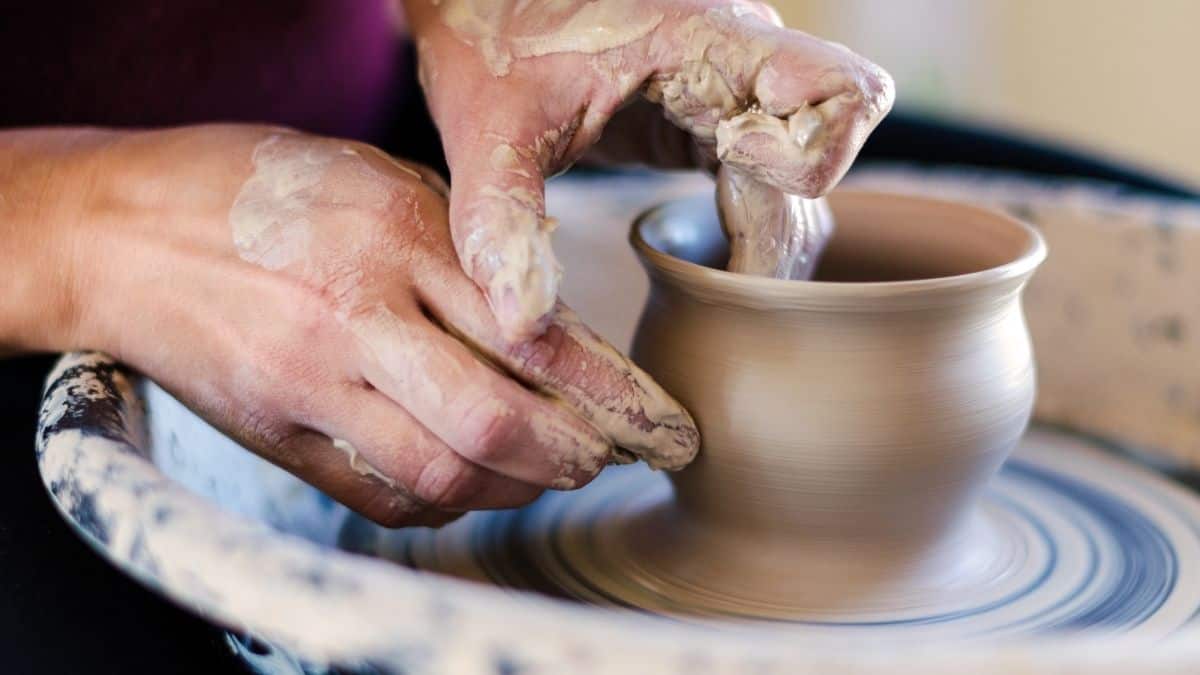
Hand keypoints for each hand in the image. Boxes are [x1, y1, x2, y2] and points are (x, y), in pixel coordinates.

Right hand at [16, 125, 697, 526]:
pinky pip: (379, 494)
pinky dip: (442, 503)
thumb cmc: (257, 189)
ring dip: (515, 486)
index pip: (535, 334)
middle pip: (497, 420)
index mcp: (399, 237)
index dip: (611, 393)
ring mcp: (312, 382)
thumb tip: (549, 326)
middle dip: (576, 455)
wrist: (124, 230)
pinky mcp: (277, 432)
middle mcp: (359, 315)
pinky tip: (469, 484)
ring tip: (550, 474)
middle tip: (613, 459)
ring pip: (443, 471)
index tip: (658, 422)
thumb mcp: (377, 181)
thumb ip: (463, 250)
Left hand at [405, 0, 893, 339]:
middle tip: (716, 284)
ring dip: (767, 238)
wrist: (482, 5)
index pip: (840, 89)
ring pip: (804, 179)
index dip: (813, 150)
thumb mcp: (486, 132)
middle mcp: (743, 59)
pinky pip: (773, 181)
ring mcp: (737, 89)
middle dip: (777, 234)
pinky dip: (751, 229)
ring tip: (703, 282)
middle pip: (824, 159)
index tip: (729, 161)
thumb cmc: (488, 43)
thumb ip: (501, 220)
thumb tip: (522, 325)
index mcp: (707, 39)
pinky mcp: (718, 118)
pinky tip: (704, 263)